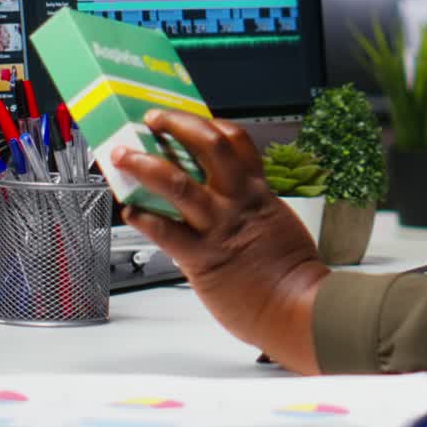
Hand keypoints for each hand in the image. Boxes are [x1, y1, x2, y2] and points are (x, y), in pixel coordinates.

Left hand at [110, 111, 328, 370]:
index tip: (191, 118)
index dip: (210, 123)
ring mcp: (218, 227)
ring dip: (145, 165)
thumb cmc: (293, 275)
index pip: (236, 140)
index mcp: (258, 191)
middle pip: (208, 145)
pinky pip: (165, 232)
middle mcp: (236, 202)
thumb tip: (230, 206)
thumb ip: (253, 209)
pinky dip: (143, 219)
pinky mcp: (202, 258)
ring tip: (126, 156)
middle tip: (154, 119)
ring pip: (177, 182)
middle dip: (177, 125)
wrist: (300, 308)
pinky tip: (130, 212)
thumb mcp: (278, 223)